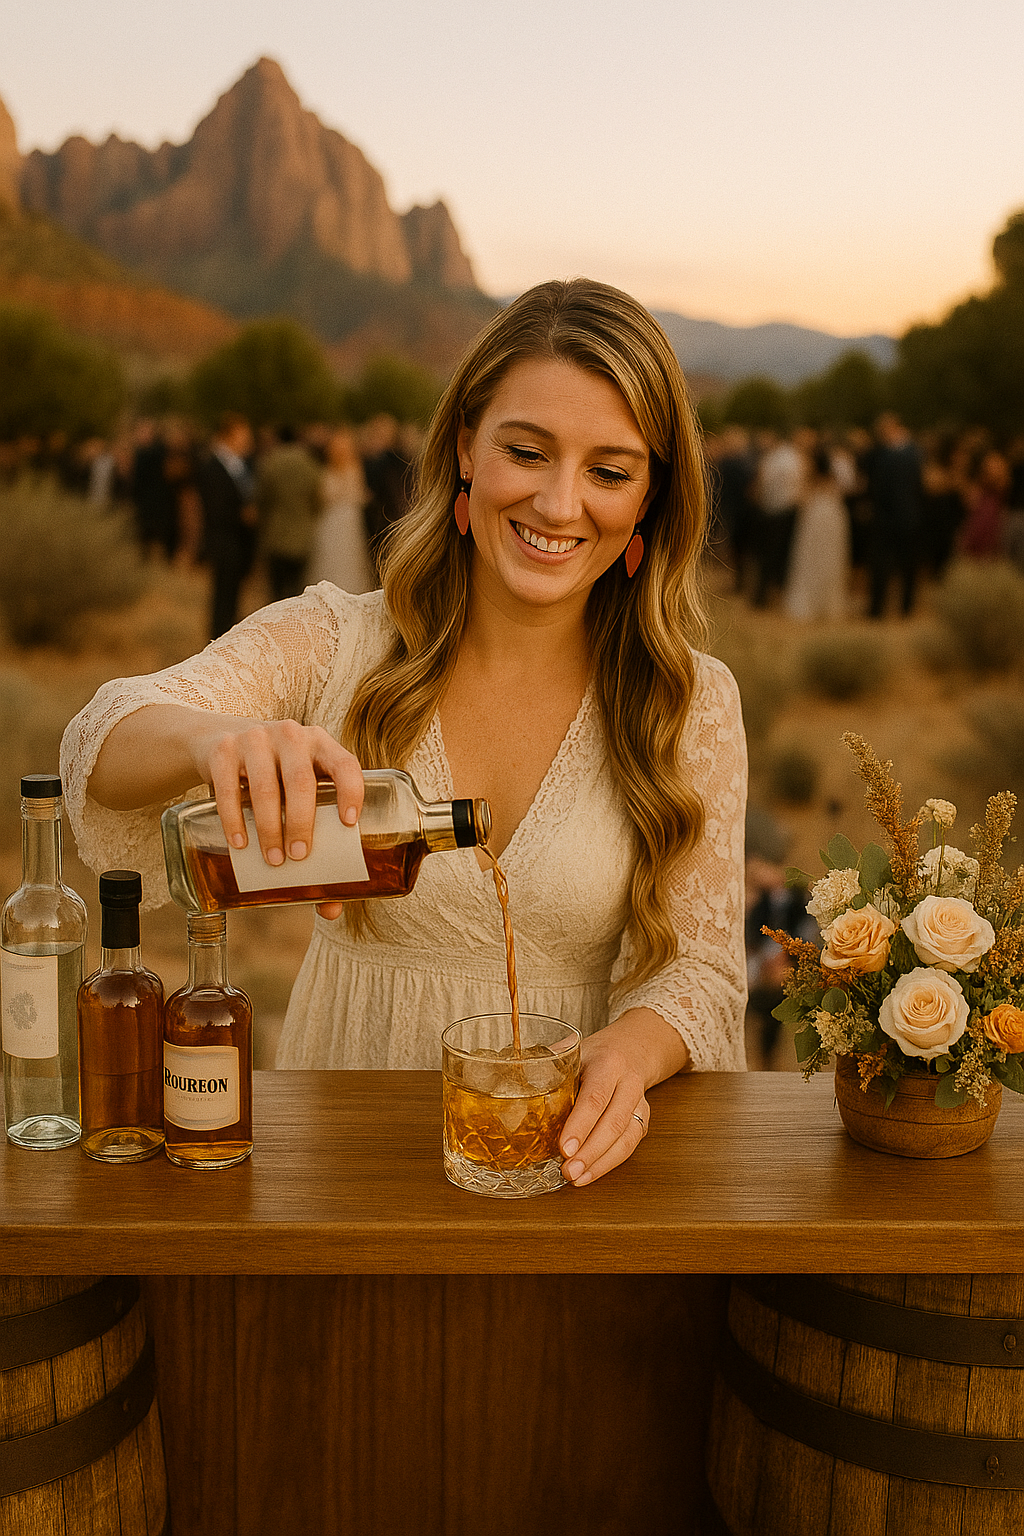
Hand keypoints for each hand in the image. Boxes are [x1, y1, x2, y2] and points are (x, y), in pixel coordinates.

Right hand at [192, 717, 363, 882]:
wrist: (216, 741)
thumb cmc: (272, 779)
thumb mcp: (293, 796)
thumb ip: (313, 840)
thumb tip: (331, 908)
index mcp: (321, 746)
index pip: (345, 763)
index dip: (351, 791)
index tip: (348, 824)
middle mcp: (291, 736)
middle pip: (301, 781)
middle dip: (301, 823)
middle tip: (300, 857)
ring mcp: (255, 738)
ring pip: (265, 785)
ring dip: (269, 827)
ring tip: (272, 860)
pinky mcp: (223, 750)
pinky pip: (228, 786)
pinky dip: (233, 818)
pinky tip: (239, 843)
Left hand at [558, 1009, 689, 1186]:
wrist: (632, 1051)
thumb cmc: (596, 1055)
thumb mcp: (574, 1050)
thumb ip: (551, 1064)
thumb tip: (514, 1078)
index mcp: (608, 1063)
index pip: (595, 1097)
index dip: (580, 1125)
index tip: (565, 1147)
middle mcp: (628, 1083)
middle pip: (614, 1122)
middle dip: (590, 1151)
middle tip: (568, 1169)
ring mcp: (639, 1103)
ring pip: (626, 1138)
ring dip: (600, 1163)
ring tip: (576, 1177)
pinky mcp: (642, 1120)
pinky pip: (629, 1146)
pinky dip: (609, 1164)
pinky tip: (589, 1174)